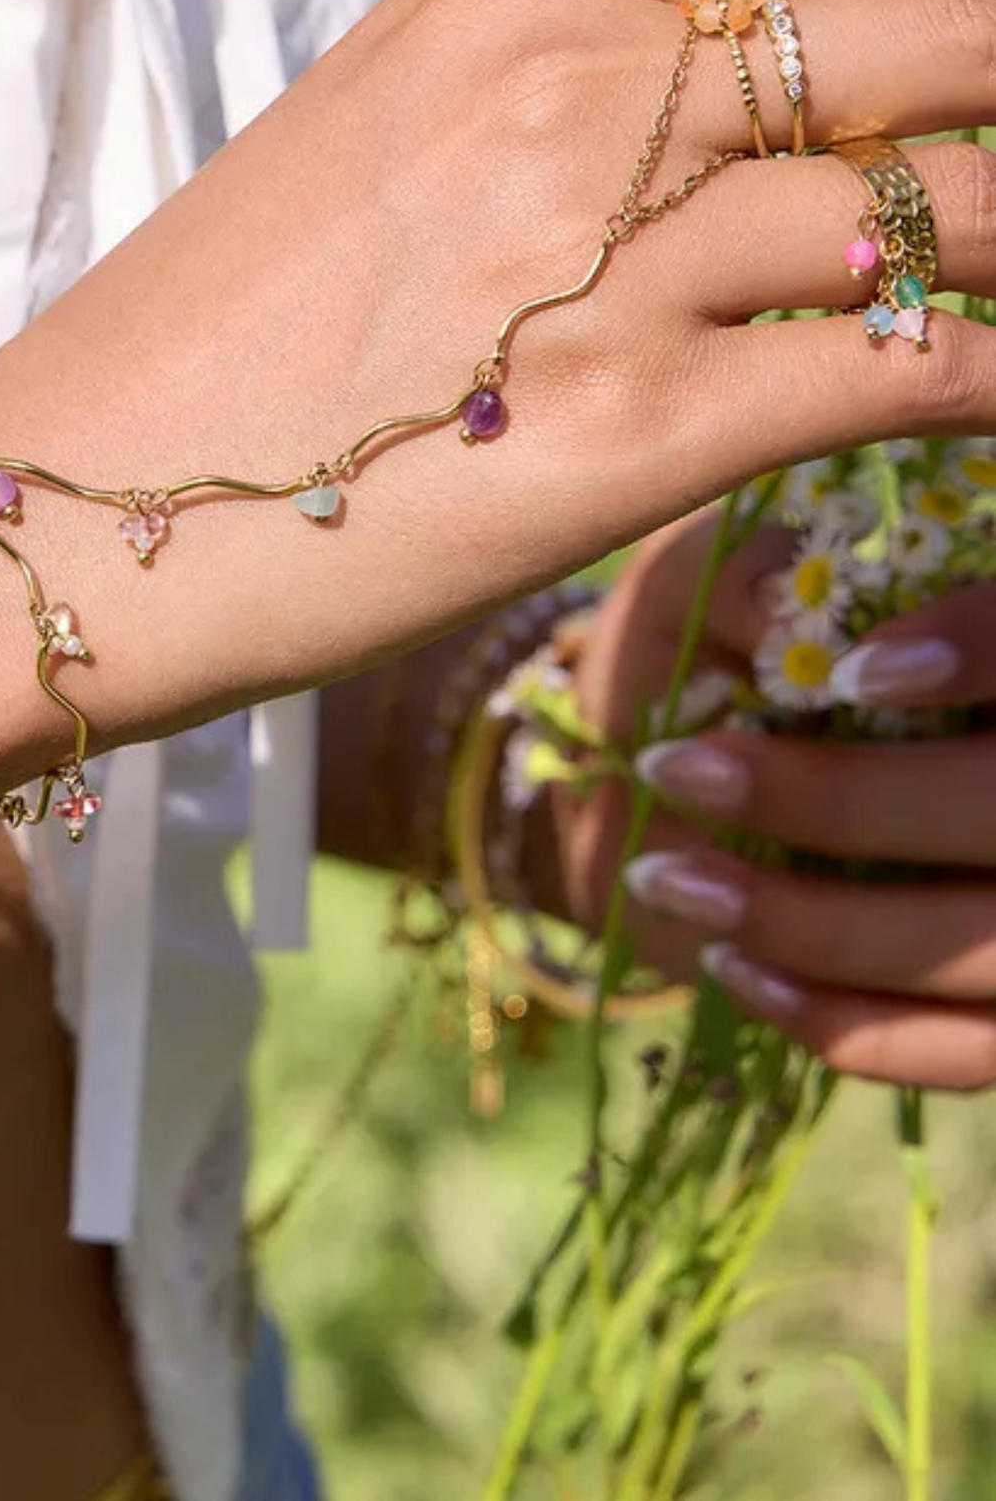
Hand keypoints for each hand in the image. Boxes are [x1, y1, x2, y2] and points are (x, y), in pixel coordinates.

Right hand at [0, 0, 995, 743]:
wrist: (65, 506)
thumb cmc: (214, 337)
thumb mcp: (383, 135)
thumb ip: (567, 82)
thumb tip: (749, 88)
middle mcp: (580, 89)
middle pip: (951, 30)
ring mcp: (605, 255)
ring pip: (955, 208)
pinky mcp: (621, 429)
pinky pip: (902, 375)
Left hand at [556, 513, 995, 1090]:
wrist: (665, 777)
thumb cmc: (699, 657)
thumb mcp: (705, 587)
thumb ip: (748, 578)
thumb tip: (786, 618)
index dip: (983, 647)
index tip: (852, 674)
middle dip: (837, 802)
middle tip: (674, 770)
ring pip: (985, 945)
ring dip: (812, 923)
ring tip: (667, 877)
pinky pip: (965, 1051)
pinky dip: (844, 1022)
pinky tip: (732, 964)